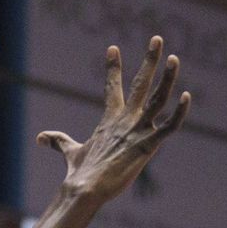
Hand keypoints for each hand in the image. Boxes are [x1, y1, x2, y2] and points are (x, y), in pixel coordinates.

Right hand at [38, 36, 189, 203]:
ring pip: (158, 98)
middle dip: (149, 60)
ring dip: (168, 78)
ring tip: (175, 58)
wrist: (86, 188)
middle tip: (157, 39)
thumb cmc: (79, 172)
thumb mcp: (71, 151)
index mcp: (110, 119)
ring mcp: (138, 131)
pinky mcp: (148, 146)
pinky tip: (186, 97)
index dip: (113, 67)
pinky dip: (179, 113)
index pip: (112, 87)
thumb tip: (40, 138)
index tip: (113, 47)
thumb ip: (59, 141)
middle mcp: (126, 120)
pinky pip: (169, 127)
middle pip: (141, 83)